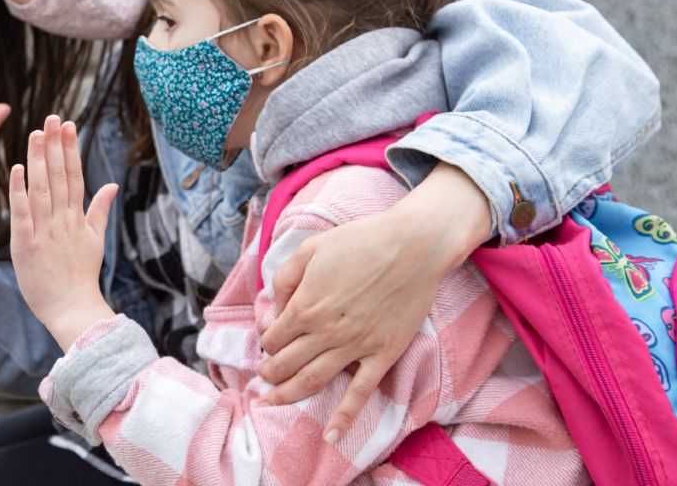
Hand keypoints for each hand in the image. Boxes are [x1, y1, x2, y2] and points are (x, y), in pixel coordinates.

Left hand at [9, 115, 116, 350]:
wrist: (73, 310)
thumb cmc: (81, 276)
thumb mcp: (95, 241)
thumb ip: (100, 210)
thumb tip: (112, 184)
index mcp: (77, 218)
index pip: (74, 175)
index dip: (70, 148)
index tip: (67, 125)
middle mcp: (63, 220)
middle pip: (58, 176)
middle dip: (55, 145)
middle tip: (52, 117)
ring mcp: (45, 232)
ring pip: (41, 189)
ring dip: (38, 159)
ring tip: (36, 133)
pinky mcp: (26, 246)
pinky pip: (22, 214)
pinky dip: (19, 191)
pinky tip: (17, 168)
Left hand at [256, 163, 491, 442]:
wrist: (413, 246)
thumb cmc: (360, 242)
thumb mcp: (310, 248)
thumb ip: (285, 277)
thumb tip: (275, 305)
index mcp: (305, 305)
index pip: (273, 337)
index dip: (266, 342)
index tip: (268, 342)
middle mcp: (325, 331)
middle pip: (287, 364)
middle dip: (270, 373)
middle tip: (263, 378)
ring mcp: (354, 346)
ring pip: (313, 381)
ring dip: (288, 395)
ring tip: (271, 402)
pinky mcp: (382, 354)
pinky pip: (360, 392)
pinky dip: (344, 416)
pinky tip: (331, 434)